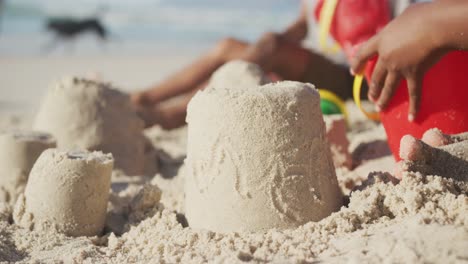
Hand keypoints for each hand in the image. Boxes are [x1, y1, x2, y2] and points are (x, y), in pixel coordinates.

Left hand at [350, 3, 446, 120]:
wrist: (436, 26)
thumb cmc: (423, 16)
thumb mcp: (405, 16)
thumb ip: (399, 26)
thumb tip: (401, 27)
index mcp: (381, 41)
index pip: (363, 54)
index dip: (357, 63)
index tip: (354, 72)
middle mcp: (386, 57)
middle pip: (376, 75)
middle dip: (373, 88)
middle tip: (371, 97)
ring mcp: (399, 68)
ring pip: (388, 87)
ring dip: (383, 99)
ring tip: (379, 108)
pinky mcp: (414, 74)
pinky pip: (414, 94)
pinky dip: (414, 106)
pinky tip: (411, 117)